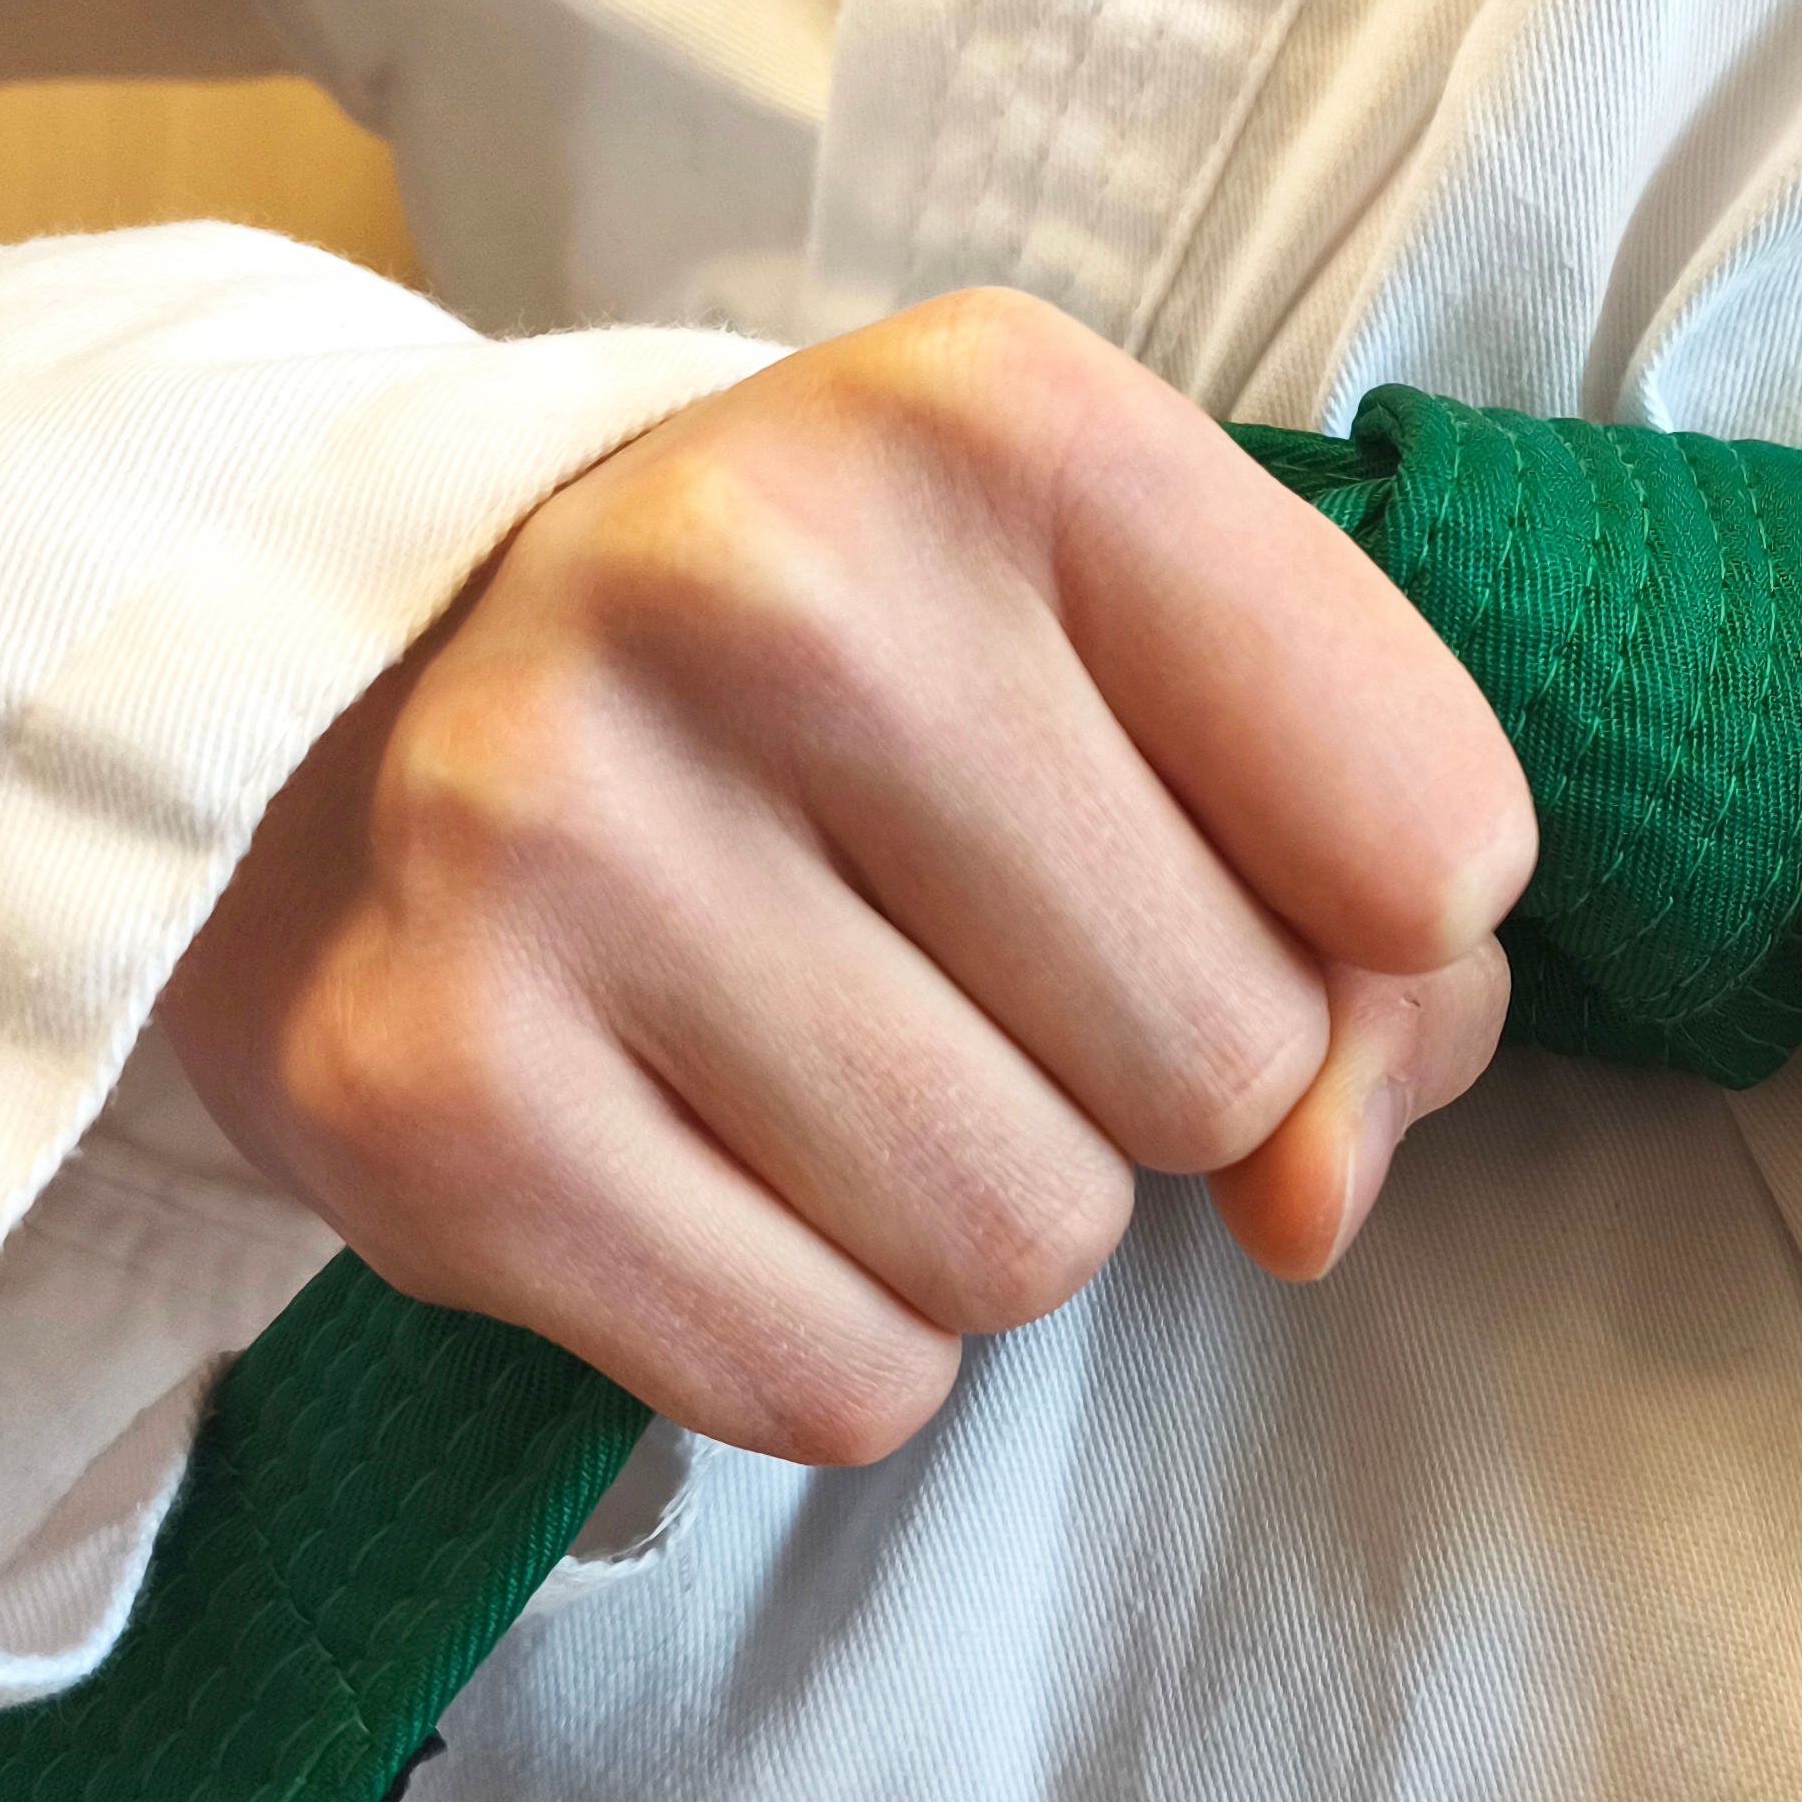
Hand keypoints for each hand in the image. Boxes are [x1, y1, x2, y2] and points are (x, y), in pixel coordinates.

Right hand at [163, 290, 1534, 1464]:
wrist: (372, 681)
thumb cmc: (859, 683)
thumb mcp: (1147, 668)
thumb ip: (1366, 927)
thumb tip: (1316, 1202)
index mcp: (999, 422)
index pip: (1430, 842)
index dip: (1373, 921)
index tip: (1213, 851)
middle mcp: (763, 586)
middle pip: (1224, 1064)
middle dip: (1159, 1072)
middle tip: (975, 951)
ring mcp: (555, 833)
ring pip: (1026, 1243)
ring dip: (991, 1207)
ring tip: (838, 1040)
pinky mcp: (424, 1090)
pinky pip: (832, 1380)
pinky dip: (828, 1329)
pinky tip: (718, 1155)